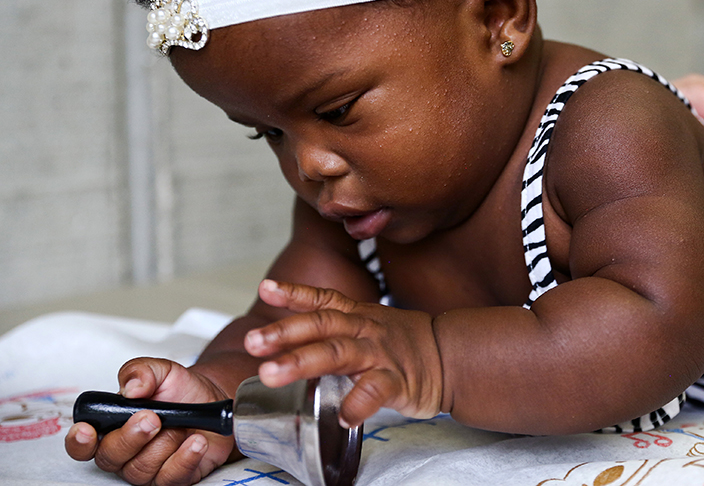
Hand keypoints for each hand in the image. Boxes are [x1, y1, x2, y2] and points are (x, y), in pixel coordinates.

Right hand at [65, 358, 234, 485]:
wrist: (211, 400)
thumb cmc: (179, 389)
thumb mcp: (161, 370)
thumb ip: (141, 371)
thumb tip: (131, 387)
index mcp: (112, 426)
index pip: (83, 444)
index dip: (80, 441)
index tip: (87, 430)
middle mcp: (125, 451)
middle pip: (110, 457)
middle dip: (131, 437)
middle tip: (152, 418)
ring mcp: (147, 467)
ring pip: (141, 468)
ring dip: (165, 442)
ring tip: (182, 424)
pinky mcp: (172, 476)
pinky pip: (171, 478)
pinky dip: (186, 458)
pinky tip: (196, 441)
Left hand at [244, 279, 443, 426]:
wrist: (450, 356)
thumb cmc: (401, 342)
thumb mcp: (367, 323)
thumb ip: (331, 327)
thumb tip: (284, 337)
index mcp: (356, 316)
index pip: (322, 300)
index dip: (294, 293)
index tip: (265, 289)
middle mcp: (364, 330)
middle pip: (321, 326)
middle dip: (284, 332)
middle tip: (253, 341)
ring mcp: (380, 354)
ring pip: (338, 353)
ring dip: (303, 361)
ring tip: (271, 374)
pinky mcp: (398, 381)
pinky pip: (376, 390)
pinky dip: (358, 403)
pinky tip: (342, 414)